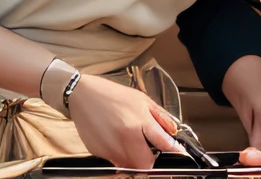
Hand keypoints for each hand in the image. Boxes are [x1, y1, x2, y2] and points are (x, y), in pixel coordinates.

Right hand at [66, 75, 184, 167]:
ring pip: (129, 166)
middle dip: (150, 161)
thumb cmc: (111, 95)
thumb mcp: (141, 99)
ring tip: (130, 144)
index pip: (163, 143)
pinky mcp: (99, 152)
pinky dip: (118, 156)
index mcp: (139, 121)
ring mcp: (111, 147)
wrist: (82, 95)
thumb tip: (172, 130)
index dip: (174, 150)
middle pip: (146, 165)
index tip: (179, 153)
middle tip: (149, 153)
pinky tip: (115, 140)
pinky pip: (114, 161)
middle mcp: (126, 137)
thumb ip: (159, 116)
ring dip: (134, 160)